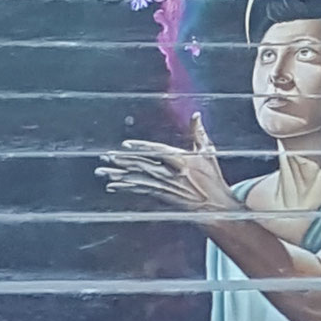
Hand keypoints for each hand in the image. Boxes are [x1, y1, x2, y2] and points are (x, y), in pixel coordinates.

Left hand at [96, 113, 238, 213]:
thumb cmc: (213, 177)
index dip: (141, 149)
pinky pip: (141, 191)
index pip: (158, 152)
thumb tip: (196, 114)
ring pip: (139, 180)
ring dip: (120, 176)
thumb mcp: (209, 152)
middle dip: (124, 162)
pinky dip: (126, 188)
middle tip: (106, 157)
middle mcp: (172, 175)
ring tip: (103, 172)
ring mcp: (166, 188)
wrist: (216, 206)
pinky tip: (113, 186)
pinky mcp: (163, 197)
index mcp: (183, 161)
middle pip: (144, 166)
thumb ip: (199, 133)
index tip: (125, 145)